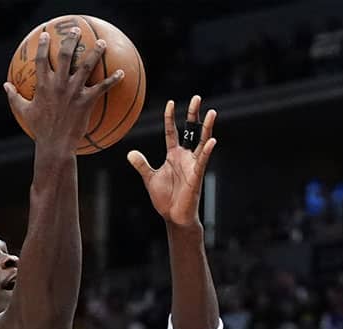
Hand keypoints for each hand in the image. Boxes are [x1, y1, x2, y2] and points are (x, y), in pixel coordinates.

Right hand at [4, 29, 124, 150]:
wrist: (55, 145)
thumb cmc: (40, 129)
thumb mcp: (24, 112)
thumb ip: (14, 97)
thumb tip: (5, 85)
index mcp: (43, 85)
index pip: (41, 59)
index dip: (43, 45)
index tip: (46, 34)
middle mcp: (59, 84)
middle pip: (65, 55)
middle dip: (71, 40)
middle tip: (76, 30)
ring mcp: (73, 92)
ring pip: (86, 66)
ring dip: (95, 53)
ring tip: (102, 43)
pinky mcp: (86, 102)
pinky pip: (102, 88)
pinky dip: (113, 80)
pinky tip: (122, 73)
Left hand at [127, 96, 217, 226]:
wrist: (173, 216)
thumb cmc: (165, 199)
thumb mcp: (150, 178)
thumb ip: (141, 164)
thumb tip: (130, 153)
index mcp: (173, 155)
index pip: (172, 131)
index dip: (170, 117)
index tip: (171, 102)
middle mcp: (185, 156)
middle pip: (190, 130)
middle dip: (193, 114)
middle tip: (197, 97)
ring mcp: (192, 164)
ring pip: (201, 141)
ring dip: (206, 127)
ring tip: (211, 112)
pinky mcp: (196, 175)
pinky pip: (203, 160)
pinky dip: (207, 150)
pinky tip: (212, 140)